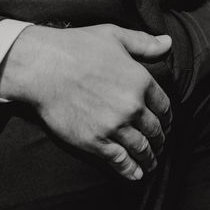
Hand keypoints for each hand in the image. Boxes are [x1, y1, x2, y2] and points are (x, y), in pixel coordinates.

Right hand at [0, 24, 172, 179]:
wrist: (42, 67)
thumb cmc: (75, 47)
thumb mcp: (113, 35)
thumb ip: (143, 42)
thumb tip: (168, 42)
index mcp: (140, 80)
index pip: (163, 105)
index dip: (167, 116)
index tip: (166, 122)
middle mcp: (132, 106)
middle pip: (154, 129)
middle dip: (159, 138)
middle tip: (159, 144)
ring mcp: (114, 126)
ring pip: (141, 148)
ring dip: (149, 157)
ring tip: (150, 162)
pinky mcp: (94, 141)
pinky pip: (120, 160)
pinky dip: (130, 169)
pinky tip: (135, 173)